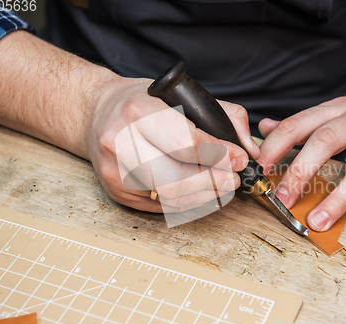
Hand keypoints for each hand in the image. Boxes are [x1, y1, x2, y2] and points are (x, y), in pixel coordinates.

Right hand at [87, 77, 259, 212]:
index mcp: (138, 111)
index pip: (186, 143)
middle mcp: (121, 142)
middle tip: (233, 179)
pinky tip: (201, 193)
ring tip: (221, 185)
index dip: (220, 155)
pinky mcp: (117, 192)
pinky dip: (189, 202)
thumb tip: (249, 150)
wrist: (97, 114)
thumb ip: (223, 117)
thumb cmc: (142, 103)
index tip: (239, 159)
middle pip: (176, 179)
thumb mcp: (181, 95)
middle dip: (213, 182)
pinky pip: (161, 207)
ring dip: (204, 195)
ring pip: (170, 198)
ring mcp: (116, 171)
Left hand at [258, 75, 345, 233]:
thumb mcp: (340, 109)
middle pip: (326, 141)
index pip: (299, 124)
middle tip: (282, 198)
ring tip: (317, 221)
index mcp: (339, 109)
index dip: (275, 146)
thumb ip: (304, 122)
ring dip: (338, 199)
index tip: (259, 169)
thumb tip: (264, 127)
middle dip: (301, 171)